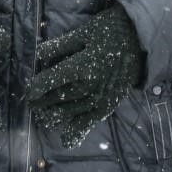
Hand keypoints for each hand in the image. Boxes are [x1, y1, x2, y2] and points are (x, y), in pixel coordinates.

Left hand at [28, 5, 143, 146]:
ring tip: (42, 118)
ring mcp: (102, 96)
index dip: (36, 86)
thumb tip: (38, 55)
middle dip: (42, 101)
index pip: (51, 80)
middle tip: (31, 103)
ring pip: (71, 110)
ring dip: (54, 115)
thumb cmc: (110, 31)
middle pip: (58, 97)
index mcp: (82, 66)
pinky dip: (80, 130)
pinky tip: (67, 140)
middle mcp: (91, 86)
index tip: (29, 89)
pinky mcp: (111, 101)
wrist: (142, 40)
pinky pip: (92, 119)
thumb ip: (60, 46)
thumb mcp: (83, 32)